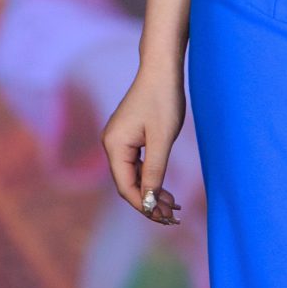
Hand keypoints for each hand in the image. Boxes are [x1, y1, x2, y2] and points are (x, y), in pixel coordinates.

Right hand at [101, 68, 185, 222]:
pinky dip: (152, 178)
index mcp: (114, 145)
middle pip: (128, 184)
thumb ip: (154, 171)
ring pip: (134, 177)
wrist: (162, 69)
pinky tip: (167, 190)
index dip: (144, 205)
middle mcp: (111, 145)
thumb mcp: (162, 139)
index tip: (164, 218)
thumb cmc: (163, 100)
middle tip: (173, 217)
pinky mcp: (129, 137)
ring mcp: (119, 141)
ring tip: (174, 207)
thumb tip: (148, 202)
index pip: (125, 186)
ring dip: (152, 192)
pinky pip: (138, 165)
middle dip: (149, 202)